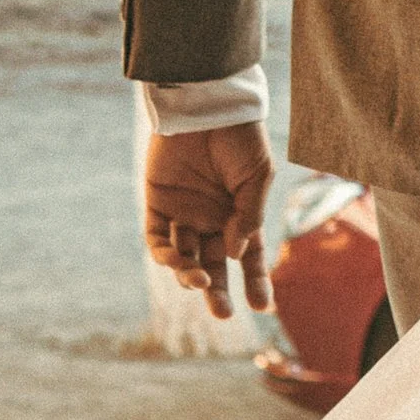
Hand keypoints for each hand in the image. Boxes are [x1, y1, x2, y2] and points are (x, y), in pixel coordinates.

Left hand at [143, 124, 276, 318]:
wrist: (207, 106)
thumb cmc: (240, 138)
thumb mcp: (257, 176)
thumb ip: (249, 215)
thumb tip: (236, 253)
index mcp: (240, 215)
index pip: (249, 258)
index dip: (256, 282)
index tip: (262, 307)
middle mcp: (212, 220)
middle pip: (214, 266)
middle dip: (217, 292)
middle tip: (222, 314)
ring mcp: (184, 214)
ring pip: (185, 258)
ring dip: (191, 275)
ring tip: (200, 281)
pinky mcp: (157, 204)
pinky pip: (158, 239)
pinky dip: (166, 255)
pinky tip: (179, 262)